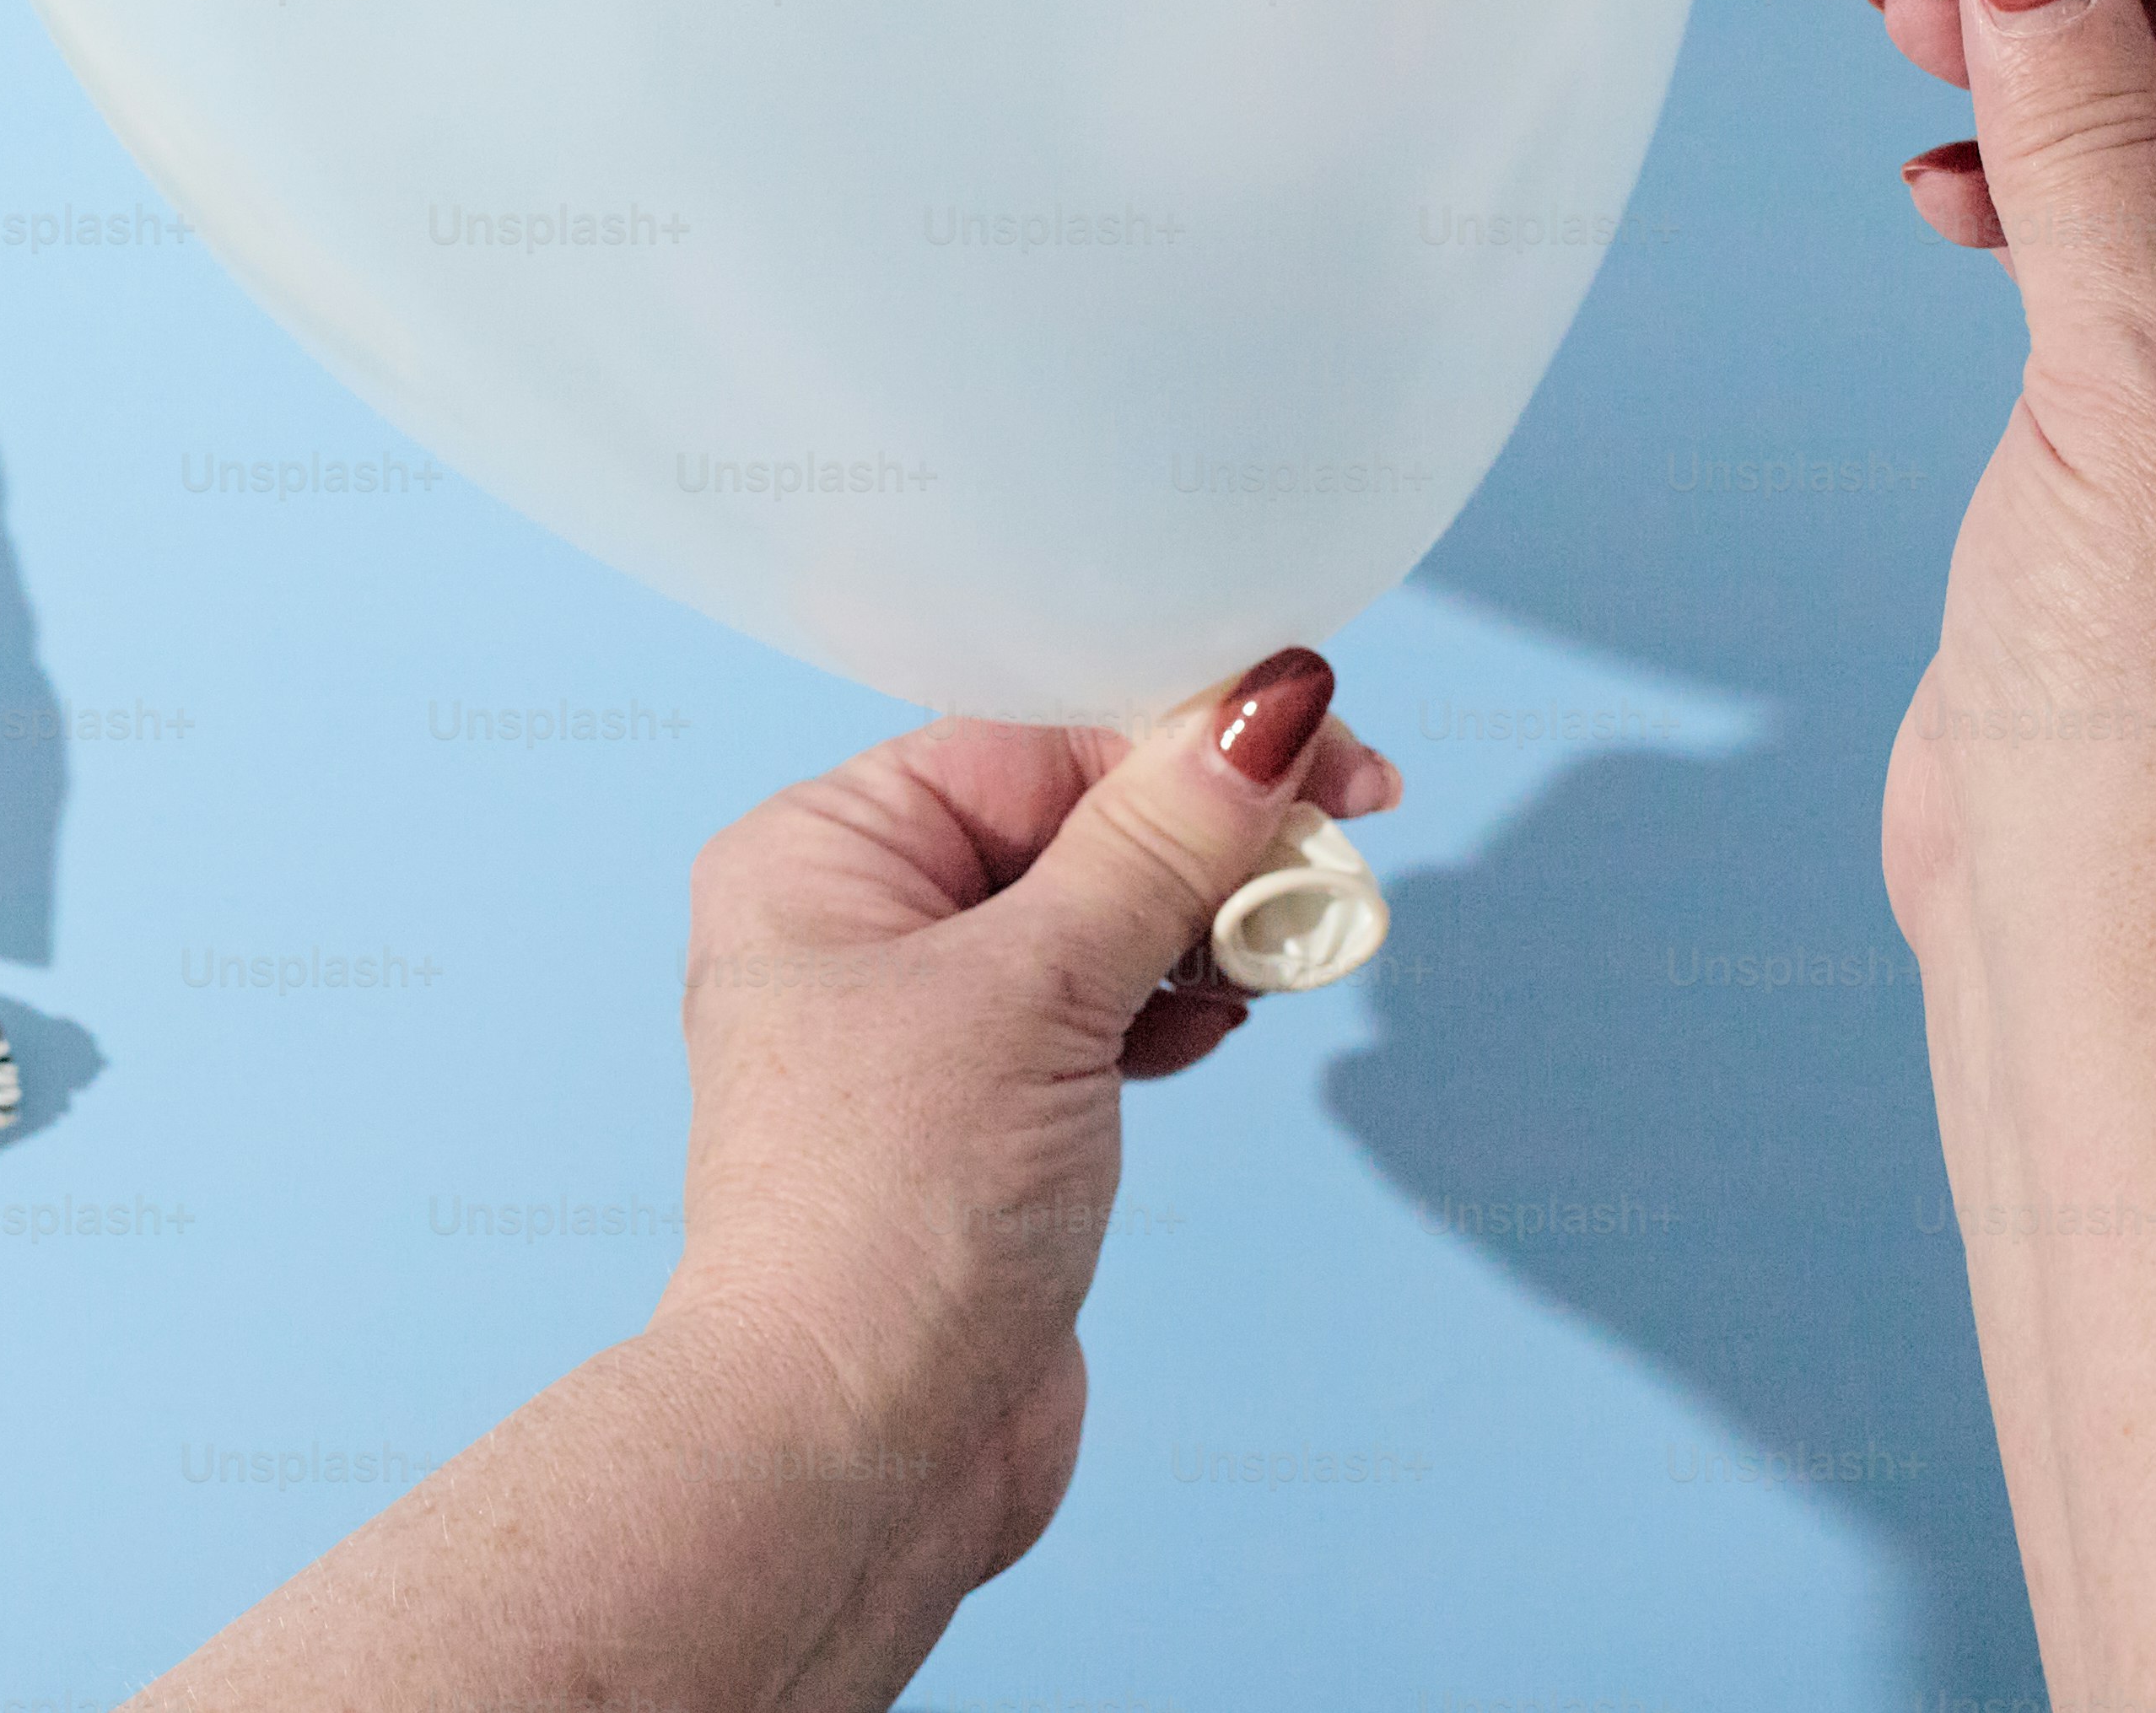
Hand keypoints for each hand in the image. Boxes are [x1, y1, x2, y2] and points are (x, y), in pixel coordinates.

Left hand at [654, 666, 1400, 1598]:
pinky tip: (1220, 1019)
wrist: (857, 1446)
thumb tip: (1263, 709)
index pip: (1031, 745)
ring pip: (1099, 922)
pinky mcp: (990, 1117)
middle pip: (1072, 825)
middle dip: (1206, 837)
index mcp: (822, 854)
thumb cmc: (893, 1210)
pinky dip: (1175, 1006)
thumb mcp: (1038, 993)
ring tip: (1278, 953)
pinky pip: (1102, 1014)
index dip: (1183, 743)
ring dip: (1202, 925)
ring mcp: (924, 1027)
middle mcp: (857, 924)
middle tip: (1334, 853)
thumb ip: (1156, 849)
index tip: (1328, 749)